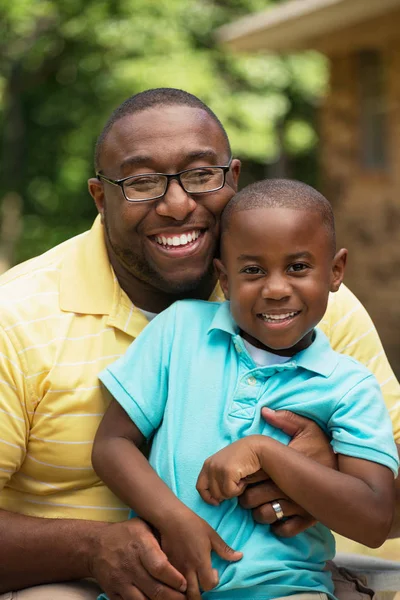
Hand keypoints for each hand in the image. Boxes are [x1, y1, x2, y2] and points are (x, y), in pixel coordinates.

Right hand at [89, 518, 186, 599]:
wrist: (95, 546)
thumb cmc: (126, 534)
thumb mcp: (143, 526)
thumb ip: (160, 537)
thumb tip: (181, 551)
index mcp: (140, 545)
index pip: (159, 567)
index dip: (174, 579)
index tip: (184, 584)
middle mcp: (130, 565)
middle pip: (155, 589)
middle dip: (173, 597)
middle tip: (185, 598)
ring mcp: (120, 581)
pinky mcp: (113, 593)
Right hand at [160, 510, 241, 599]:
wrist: (170, 518)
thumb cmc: (192, 524)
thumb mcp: (211, 534)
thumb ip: (224, 549)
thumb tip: (240, 557)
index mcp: (200, 562)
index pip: (209, 585)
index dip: (213, 581)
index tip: (213, 571)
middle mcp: (187, 569)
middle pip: (193, 595)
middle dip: (199, 596)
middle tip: (202, 586)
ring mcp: (175, 569)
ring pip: (181, 592)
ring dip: (187, 592)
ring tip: (192, 586)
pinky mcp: (166, 566)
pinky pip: (171, 582)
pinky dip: (177, 585)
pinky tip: (180, 580)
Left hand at [197, 437, 261, 503]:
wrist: (256, 448)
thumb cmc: (243, 460)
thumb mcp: (226, 469)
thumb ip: (218, 480)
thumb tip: (216, 499)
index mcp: (208, 464)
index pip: (200, 487)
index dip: (207, 498)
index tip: (217, 503)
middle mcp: (210, 465)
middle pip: (212, 493)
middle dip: (226, 494)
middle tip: (236, 484)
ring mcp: (217, 468)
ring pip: (222, 494)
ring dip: (234, 491)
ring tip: (240, 479)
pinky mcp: (226, 471)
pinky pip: (230, 492)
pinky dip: (239, 489)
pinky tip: (243, 479)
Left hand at [239, 408, 336, 536]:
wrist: (354, 474)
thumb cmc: (326, 449)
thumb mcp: (309, 429)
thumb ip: (287, 419)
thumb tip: (265, 411)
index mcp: (283, 466)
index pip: (250, 474)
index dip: (242, 475)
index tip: (244, 473)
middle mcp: (288, 488)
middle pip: (251, 499)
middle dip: (245, 495)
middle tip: (247, 489)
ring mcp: (298, 506)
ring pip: (264, 516)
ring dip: (259, 512)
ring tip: (260, 503)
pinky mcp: (307, 521)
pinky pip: (283, 530)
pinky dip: (277, 527)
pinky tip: (278, 517)